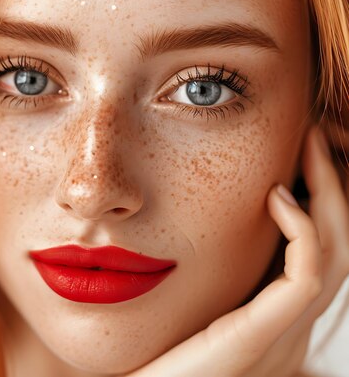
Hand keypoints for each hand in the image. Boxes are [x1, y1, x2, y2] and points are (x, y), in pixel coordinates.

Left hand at [125, 126, 348, 376]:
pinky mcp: (262, 338)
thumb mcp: (190, 295)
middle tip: (318, 133)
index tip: (303, 148)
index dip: (323, 196)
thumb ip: (211, 265)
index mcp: (274, 313)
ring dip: (329, 194)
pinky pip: (305, 278)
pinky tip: (275, 196)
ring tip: (310, 146)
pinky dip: (303, 231)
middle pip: (341, 244)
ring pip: (337, 254)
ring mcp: (282, 334)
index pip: (322, 246)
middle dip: (337, 185)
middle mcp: (289, 324)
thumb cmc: (152, 348)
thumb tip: (209, 211)